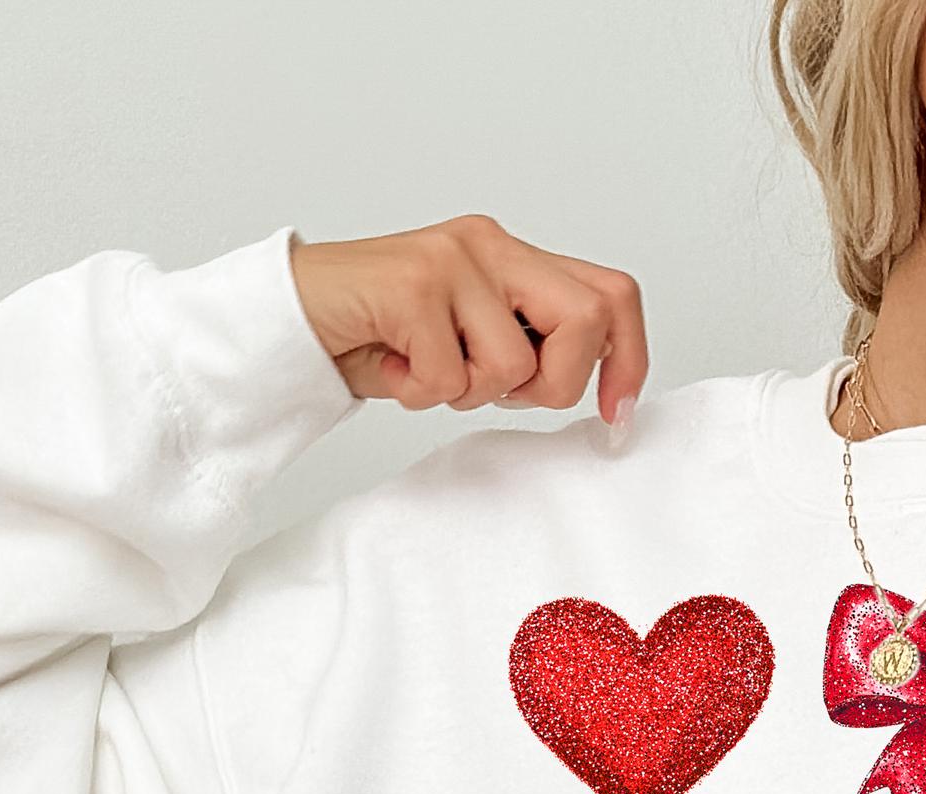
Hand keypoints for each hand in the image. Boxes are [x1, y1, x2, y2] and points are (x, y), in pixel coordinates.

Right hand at [290, 216, 647, 419]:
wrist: (297, 317)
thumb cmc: (385, 335)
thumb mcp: (476, 343)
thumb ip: (531, 348)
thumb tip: (599, 390)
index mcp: (515, 258)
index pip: (611, 296)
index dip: (628, 361)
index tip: (613, 415)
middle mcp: (490, 246)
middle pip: (586, 321)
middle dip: (552, 385)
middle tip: (496, 392)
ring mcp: (451, 259)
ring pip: (513, 363)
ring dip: (467, 393)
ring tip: (424, 370)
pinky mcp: (412, 283)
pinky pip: (449, 375)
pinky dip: (418, 393)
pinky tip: (391, 365)